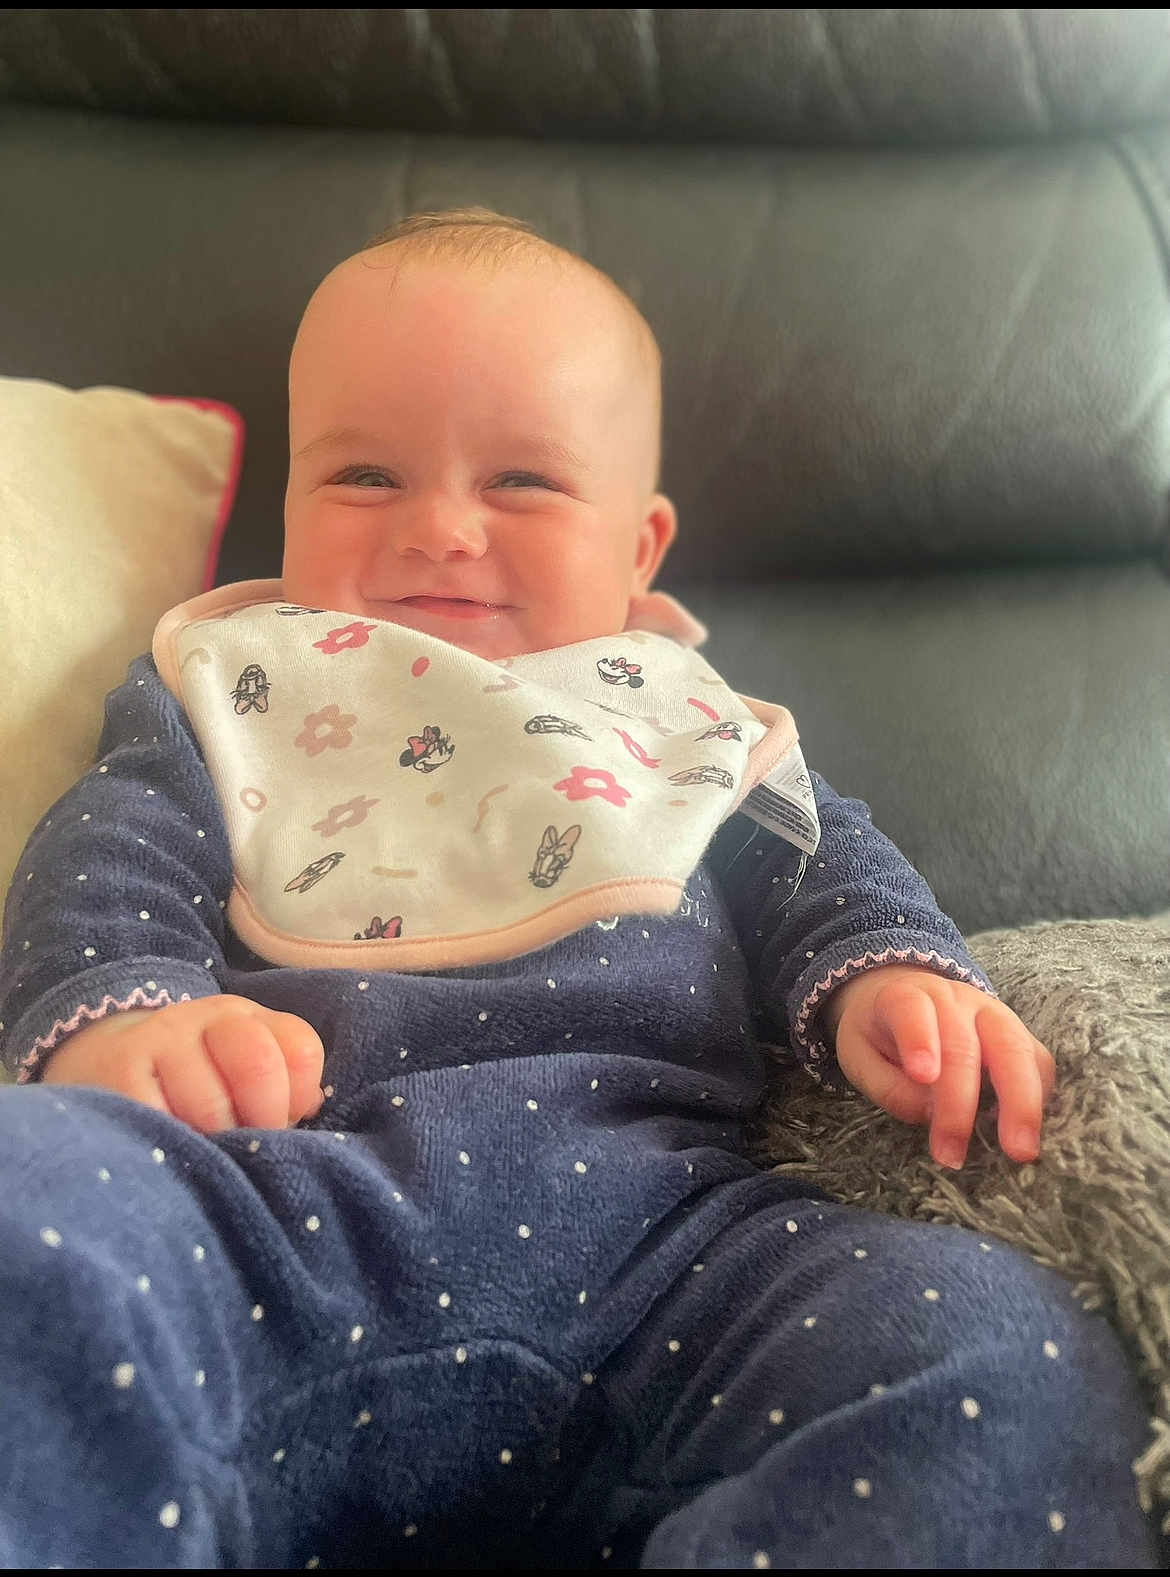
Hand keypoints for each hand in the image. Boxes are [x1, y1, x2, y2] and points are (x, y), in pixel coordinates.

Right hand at [42, 995, 325, 1135]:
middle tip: (246, 1145)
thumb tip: (308, 1111)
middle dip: (263, 1119)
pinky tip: (170, 1148)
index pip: (300, 1048)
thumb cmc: (189, 1080)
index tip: (286, 1121)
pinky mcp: (119, 1071)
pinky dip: (175, 1145)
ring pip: (210, 1105)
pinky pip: (161, 1121)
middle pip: (259, 1064)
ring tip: (205, 1150)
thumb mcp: (237, 1071)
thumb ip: (281, 1089)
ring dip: (216, 1143)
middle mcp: (207, 1018)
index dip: (299, 1096)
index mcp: (247, 1019)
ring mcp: (160, 1039)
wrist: (100, 1060)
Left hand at [820, 965, 1054, 1169]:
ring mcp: (991, 1013)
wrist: (907, 999)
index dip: (919, 1040)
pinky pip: (1037, 1060)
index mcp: (904, 997)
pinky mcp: (1018, 1032)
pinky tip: (1024, 1128)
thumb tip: (930, 1114)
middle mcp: (953, 1000)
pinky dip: (1038, 1094)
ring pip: (1015, 1048)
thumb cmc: (880, 1035)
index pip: (912, 1011)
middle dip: (961, 1102)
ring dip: (1020, 1102)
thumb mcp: (859, 1056)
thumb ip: (888, 1086)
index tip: (923, 1076)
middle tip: (955, 1153)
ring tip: (1019, 1150)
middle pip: (964, 1044)